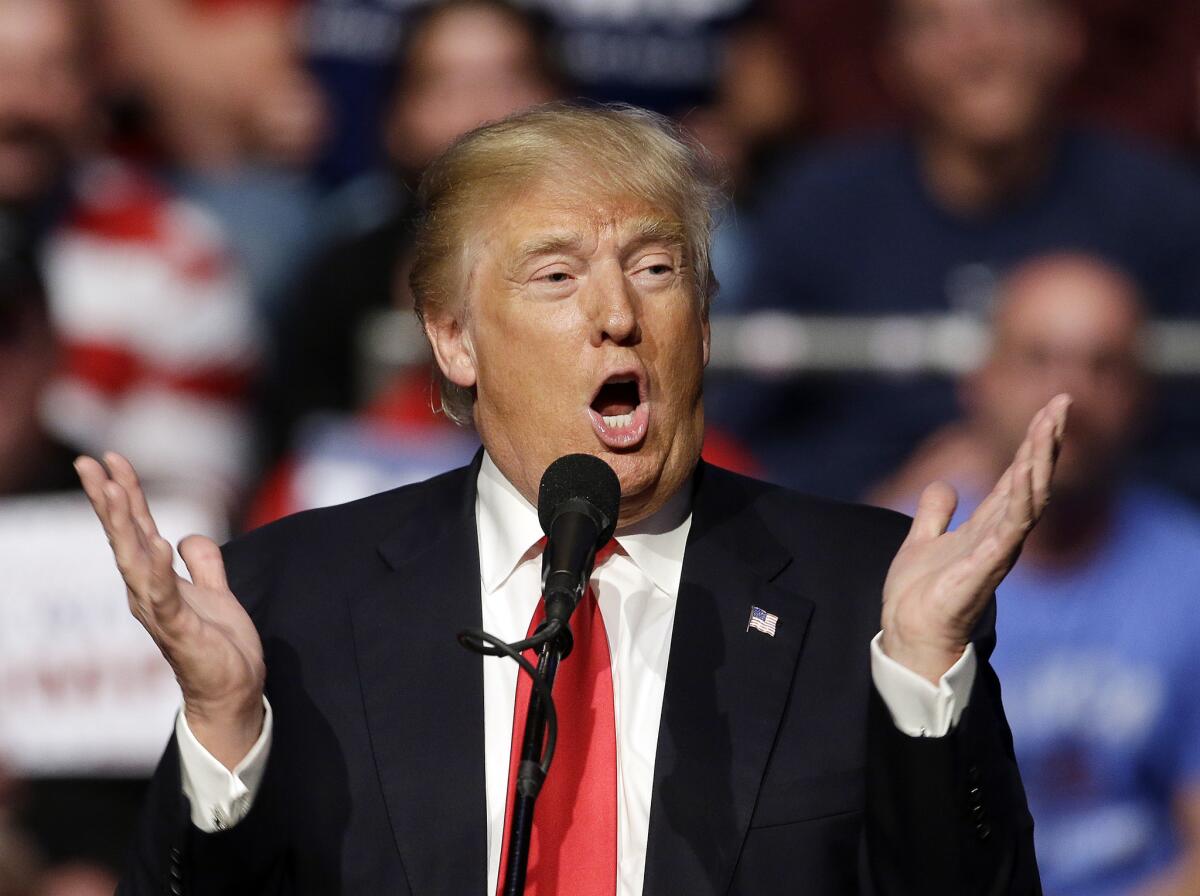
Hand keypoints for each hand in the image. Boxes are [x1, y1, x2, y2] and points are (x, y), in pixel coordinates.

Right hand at [75, 452, 264, 768]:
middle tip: (88, 463)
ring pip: (135, 560)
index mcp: (157, 581)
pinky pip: (167, 595)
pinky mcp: (180, 630)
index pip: (137, 529)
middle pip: (125, 537)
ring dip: (124, 525)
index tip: (109, 460)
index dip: (125, 494)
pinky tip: (160, 544)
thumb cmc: (219, 647)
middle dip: (108, 499)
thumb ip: (203, 565)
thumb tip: (188, 537)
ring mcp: (160, 611)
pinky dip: (161, 570)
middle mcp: (148, 593)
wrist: (233, 692)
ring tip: (114, 490)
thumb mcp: (216, 594)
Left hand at [880, 394, 1070, 682]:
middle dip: (1046, 441)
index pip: (1017, 475)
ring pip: (1027, 502)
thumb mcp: (922, 540)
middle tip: (1063, 402)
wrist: (909, 635)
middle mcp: (1000, 536)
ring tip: (1048, 430)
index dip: (1034, 442)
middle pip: (1031, 480)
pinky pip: (1007, 533)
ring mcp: (995, 553)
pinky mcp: (982, 570)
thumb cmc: (920, 597)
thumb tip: (944, 485)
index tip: (1052, 407)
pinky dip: (1019, 505)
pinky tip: (1026, 477)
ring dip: (1039, 465)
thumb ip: (936, 513)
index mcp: (987, 526)